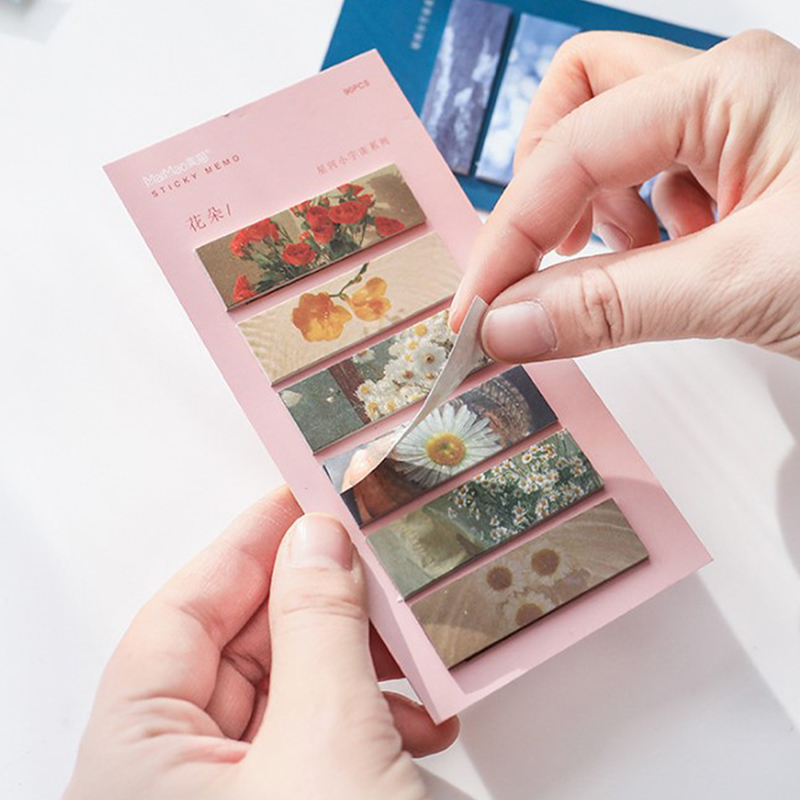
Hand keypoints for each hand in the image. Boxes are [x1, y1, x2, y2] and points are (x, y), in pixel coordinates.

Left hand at [64, 488, 456, 799]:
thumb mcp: (327, 741)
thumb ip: (317, 623)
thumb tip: (316, 534)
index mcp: (136, 763)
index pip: (180, 616)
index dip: (242, 547)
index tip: (295, 496)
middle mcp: (169, 784)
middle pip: (239, 651)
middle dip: (316, 605)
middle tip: (371, 561)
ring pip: (288, 693)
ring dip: (357, 665)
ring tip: (413, 655)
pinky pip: (318, 737)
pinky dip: (370, 717)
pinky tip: (420, 723)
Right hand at [451, 30, 799, 360]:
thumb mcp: (745, 285)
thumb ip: (614, 305)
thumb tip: (507, 325)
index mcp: (728, 87)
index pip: (571, 151)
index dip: (511, 234)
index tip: (480, 310)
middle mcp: (725, 95)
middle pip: (579, 104)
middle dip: (542, 188)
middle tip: (538, 264)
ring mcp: (735, 133)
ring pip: (613, 150)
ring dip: (594, 217)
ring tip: (632, 274)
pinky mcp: (742, 180)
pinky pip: (651, 190)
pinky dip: (633, 238)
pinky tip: (669, 274)